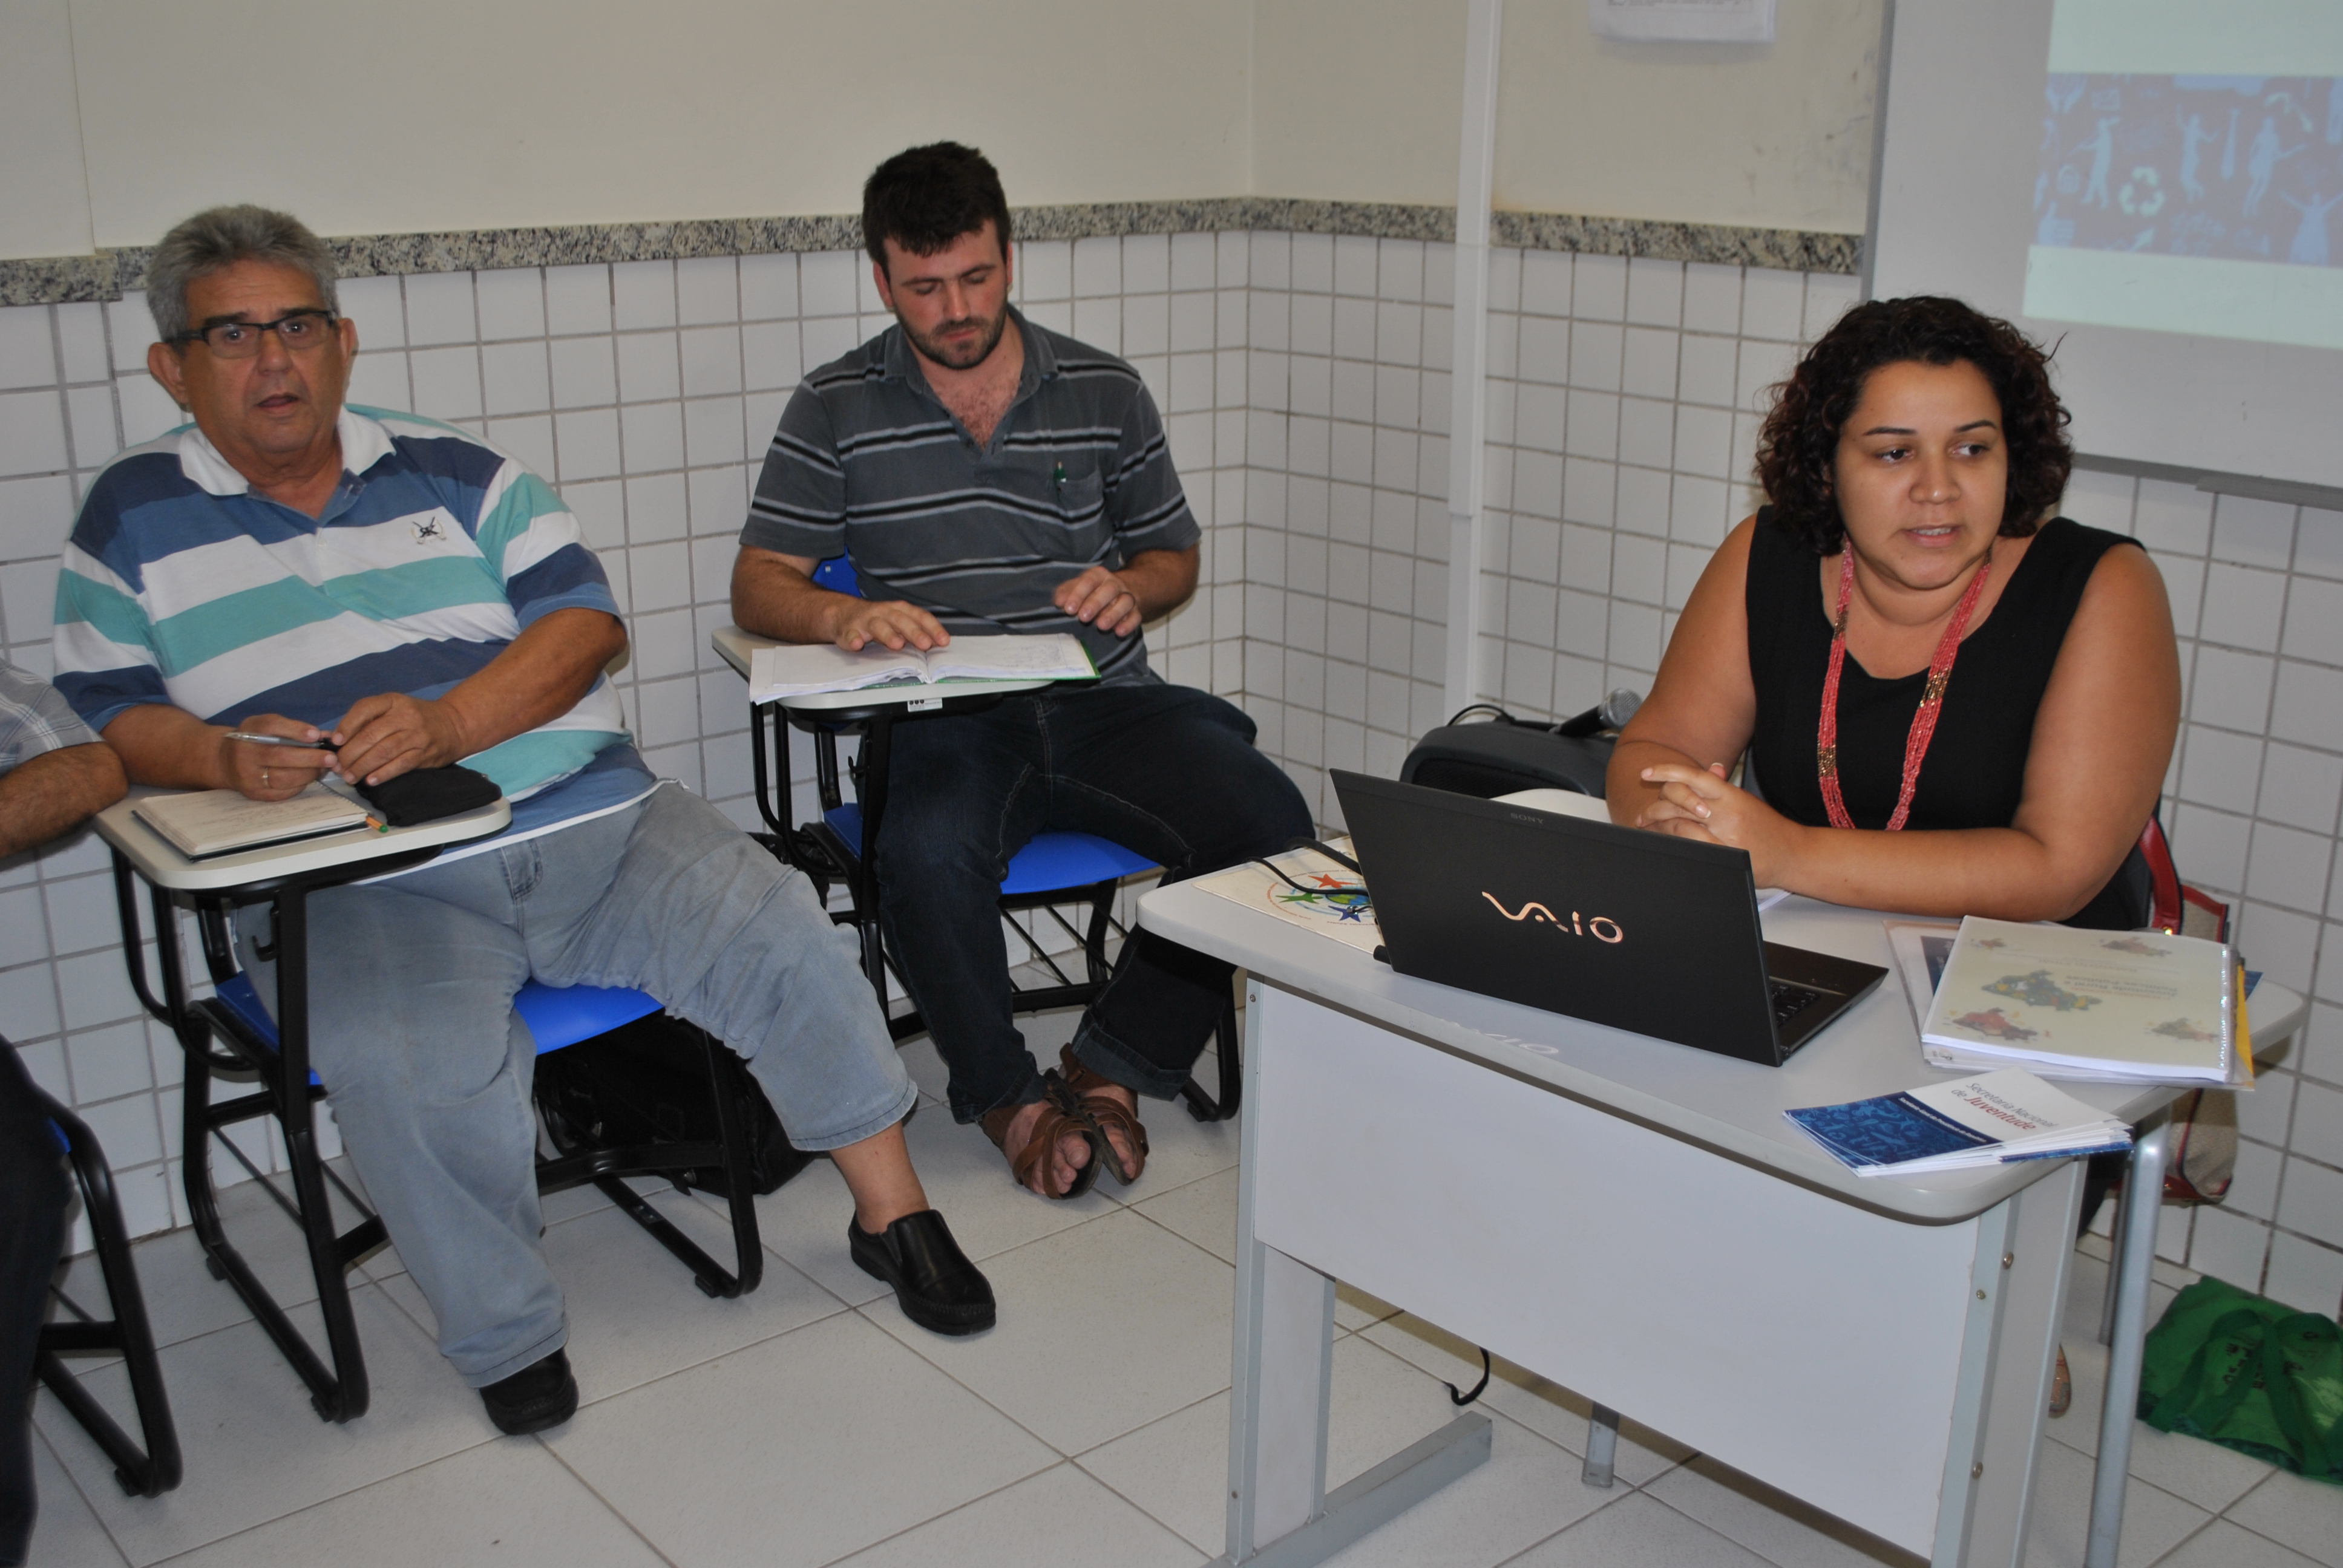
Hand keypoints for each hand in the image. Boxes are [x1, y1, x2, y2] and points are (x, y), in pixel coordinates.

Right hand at [219, 717, 335, 800]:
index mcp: (250, 730)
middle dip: (310, 758)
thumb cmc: (256, 740)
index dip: (296, 731)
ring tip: (323, 769)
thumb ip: (294, 728)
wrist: (226, 761)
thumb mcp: (268, 726)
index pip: (272, 726)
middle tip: (331, 758)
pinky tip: (309, 778)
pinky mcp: (254, 793)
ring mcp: (248, 775)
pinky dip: (300, 785)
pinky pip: (281, 792)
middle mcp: (245, 753)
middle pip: (280, 756)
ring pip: (283, 777)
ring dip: (308, 773)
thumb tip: (325, 736)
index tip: (316, 735)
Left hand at [330, 692, 468, 786]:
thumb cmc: (416, 718)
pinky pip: (400, 765)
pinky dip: (383, 774)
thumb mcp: (394, 708)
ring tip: (350, 776)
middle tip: (338, 766)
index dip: (347, 726)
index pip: (364, 709)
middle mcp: (405, 716)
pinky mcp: (425, 753)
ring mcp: (416, 735)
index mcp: (393, 701)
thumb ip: (369, 720)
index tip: (335, 741)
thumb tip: (338, 740)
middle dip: (350, 754)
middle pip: (371, 735)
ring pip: (383, 752)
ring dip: (362, 767)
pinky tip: (370, 780)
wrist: (453, 724)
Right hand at [831, 598, 949, 652]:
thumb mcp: (898, 622)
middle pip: (900, 620)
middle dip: (913, 632)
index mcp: (898, 610)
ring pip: (877, 626)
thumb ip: (916, 631)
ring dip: (887, 634)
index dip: (932, 628)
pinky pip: (849, 634)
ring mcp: (864, 621)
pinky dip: (852, 639)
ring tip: (897, 644)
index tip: (943, 641)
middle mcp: (883, 612)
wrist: (841, 613)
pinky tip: (857, 644)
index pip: (919, 616)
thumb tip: (938, 643)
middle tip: (925, 644)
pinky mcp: (847, 630)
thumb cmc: (876, 620)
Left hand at [1053, 565, 1141, 636]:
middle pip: (1108, 590)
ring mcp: (1127, 597)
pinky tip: (1119, 632)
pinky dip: (1129, 624)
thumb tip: (1059, 602)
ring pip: (1124, 602)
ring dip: (1113, 614)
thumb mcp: (1078, 587)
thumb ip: (1066, 593)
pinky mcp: (1136, 611)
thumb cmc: (1093, 591)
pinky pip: (1136, 616)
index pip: (1089, 581)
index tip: (1068, 609)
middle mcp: (1114, 584)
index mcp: (1098, 575)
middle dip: (1096, 603)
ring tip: (1101, 626)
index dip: (1078, 594)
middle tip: (1083, 617)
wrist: (1121, 592)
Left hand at [1635, 761, 1801, 883]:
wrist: (1794, 854)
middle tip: (1643, 815)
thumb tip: (1710, 768)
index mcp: (1730, 795)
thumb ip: (1724, 788)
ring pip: (1680, 822)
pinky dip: (1674, 842)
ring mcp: (1724, 834)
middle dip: (1655, 806)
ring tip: (1647, 828)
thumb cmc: (1768, 828)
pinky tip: (1665, 842)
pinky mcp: (1725, 854)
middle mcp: (1726, 811)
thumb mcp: (1746, 801)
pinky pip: (1691, 845)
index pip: (1694, 776)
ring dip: (1659, 825)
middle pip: (1680, 799)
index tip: (1646, 772)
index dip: (1667, 771)